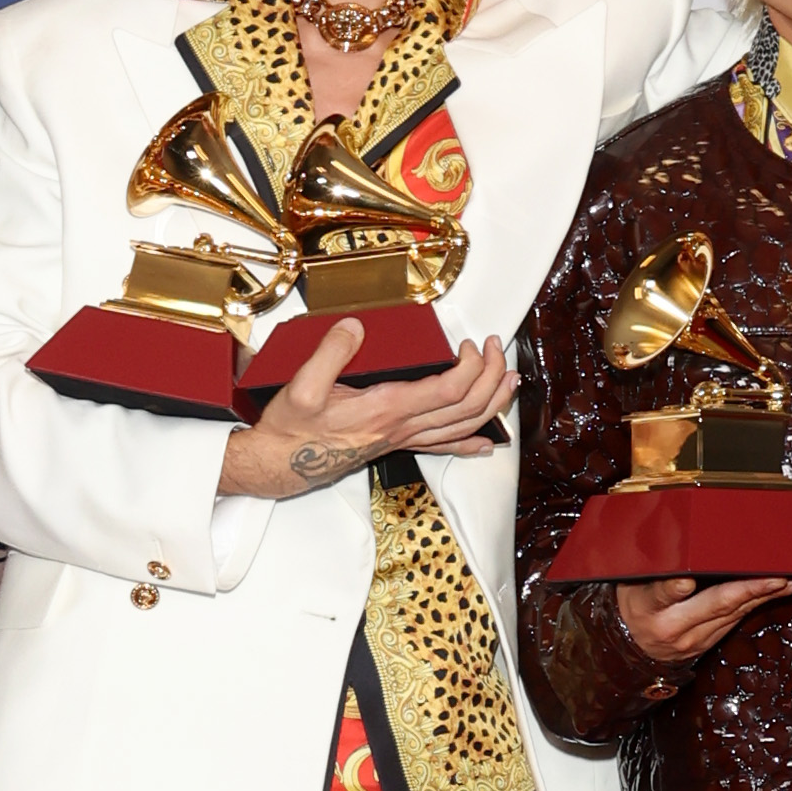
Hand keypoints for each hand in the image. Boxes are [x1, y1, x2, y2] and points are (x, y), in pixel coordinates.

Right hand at [219, 320, 512, 499]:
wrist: (281, 464)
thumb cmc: (292, 429)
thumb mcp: (301, 386)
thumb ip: (329, 352)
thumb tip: (355, 326)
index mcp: (387, 408)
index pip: (451, 388)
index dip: (473, 365)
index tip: (469, 342)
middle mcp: (403, 427)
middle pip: (469, 407)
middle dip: (493, 376)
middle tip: (496, 348)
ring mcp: (403, 439)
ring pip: (464, 427)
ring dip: (494, 404)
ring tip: (510, 380)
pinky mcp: (396, 445)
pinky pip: (443, 447)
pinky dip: (471, 441)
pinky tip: (487, 441)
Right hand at [614, 571, 791, 668]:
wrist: (633, 648)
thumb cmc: (635, 604)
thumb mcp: (632, 583)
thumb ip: (654, 564)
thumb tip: (674, 526)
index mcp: (648, 607)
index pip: (662, 594)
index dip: (674, 588)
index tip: (686, 581)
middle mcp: (673, 627)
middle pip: (715, 605)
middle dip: (749, 589)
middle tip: (777, 578)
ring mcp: (695, 639)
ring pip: (735, 612)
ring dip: (766, 595)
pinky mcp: (711, 642)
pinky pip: (739, 618)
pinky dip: (761, 601)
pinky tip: (783, 590)